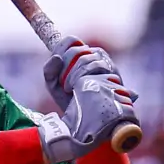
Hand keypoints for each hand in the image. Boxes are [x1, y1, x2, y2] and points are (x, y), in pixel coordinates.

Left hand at [39, 37, 138, 160]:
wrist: (84, 122)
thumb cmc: (69, 101)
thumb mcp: (54, 86)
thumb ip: (49, 71)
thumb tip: (56, 57)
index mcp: (82, 55)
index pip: (72, 41)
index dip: (62, 49)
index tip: (57, 63)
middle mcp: (96, 57)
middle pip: (79, 49)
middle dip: (67, 64)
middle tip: (64, 82)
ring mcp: (107, 66)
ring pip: (89, 58)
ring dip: (75, 73)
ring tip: (71, 88)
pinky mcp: (115, 76)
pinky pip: (98, 67)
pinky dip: (85, 76)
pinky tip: (80, 87)